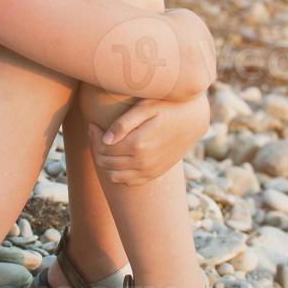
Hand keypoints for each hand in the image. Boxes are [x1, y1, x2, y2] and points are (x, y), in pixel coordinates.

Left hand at [88, 92, 210, 186]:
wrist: (194, 119)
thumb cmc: (168, 107)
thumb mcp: (146, 107)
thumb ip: (123, 123)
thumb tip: (105, 139)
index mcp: (138, 144)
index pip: (103, 147)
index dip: (93, 136)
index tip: (93, 124)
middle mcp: (143, 161)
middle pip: (105, 162)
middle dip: (96, 148)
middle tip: (97, 133)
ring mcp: (149, 170)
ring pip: (114, 175)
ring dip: (104, 161)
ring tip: (106, 145)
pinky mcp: (155, 173)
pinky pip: (128, 181)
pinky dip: (118, 172)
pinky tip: (119, 156)